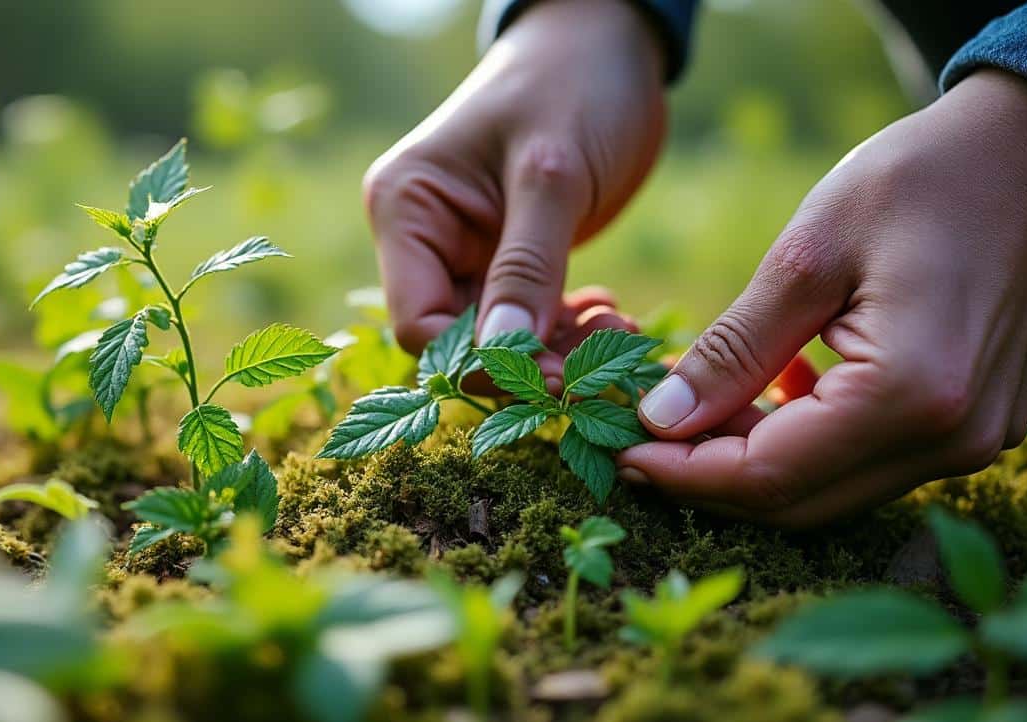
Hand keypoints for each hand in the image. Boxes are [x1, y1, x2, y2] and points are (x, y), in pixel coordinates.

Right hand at [364, 0, 668, 389]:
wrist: (608, 42)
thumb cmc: (573, 85)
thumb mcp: (551, 175)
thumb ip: (527, 267)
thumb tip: (502, 356)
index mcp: (407, 209)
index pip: (420, 322)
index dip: (481, 361)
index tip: (553, 376)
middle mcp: (425, 236)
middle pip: (460, 339)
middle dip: (529, 359)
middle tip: (602, 362)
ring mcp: (466, 249)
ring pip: (499, 337)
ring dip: (557, 349)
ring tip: (619, 330)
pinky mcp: (508, 256)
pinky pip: (528, 316)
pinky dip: (567, 328)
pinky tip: (610, 315)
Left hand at [618, 69, 1026, 524]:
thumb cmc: (919, 182)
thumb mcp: (808, 254)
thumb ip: (734, 349)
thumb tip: (660, 419)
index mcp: (910, 395)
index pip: (768, 475)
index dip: (682, 473)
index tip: (617, 448)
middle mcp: (949, 440)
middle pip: (797, 502)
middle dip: (706, 479)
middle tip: (637, 439)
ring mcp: (969, 443)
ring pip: (828, 493)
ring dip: (750, 464)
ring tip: (687, 414)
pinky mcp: (969, 429)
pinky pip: (864, 464)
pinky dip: (801, 447)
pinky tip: (766, 395)